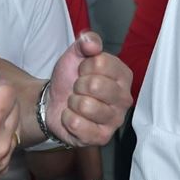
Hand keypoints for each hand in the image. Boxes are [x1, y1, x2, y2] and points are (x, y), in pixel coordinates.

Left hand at [45, 32, 132, 146]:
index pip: (101, 63)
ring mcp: (115, 120)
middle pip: (95, 85)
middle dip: (78, 85)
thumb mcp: (76, 54)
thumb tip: (92, 43)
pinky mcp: (102, 137)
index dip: (84, 66)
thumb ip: (86, 41)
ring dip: (72, 103)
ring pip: (85, 106)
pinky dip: (68, 119)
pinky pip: (78, 125)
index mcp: (123, 75)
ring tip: (76, 103)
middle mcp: (125, 98)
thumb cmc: (71, 77)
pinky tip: (73, 117)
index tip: (83, 71)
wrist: (55, 101)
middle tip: (78, 89)